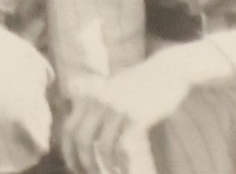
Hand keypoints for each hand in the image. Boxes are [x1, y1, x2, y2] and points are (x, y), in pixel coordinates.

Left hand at [60, 56, 191, 173]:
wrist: (167, 71)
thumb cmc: (140, 84)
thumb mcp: (111, 89)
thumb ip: (95, 105)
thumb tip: (82, 131)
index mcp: (91, 96)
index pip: (68, 129)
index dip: (68, 152)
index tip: (74, 167)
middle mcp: (100, 101)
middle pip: (81, 140)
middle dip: (84, 163)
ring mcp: (117, 108)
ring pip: (102, 148)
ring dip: (106, 167)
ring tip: (113, 173)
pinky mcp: (135, 117)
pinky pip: (123, 149)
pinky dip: (123, 165)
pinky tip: (126, 171)